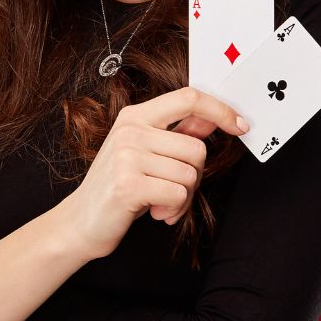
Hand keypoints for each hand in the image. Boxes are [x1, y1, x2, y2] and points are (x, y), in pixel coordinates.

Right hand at [54, 87, 249, 261]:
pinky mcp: (128, 184)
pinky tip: (155, 212)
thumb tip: (211, 117)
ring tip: (160, 203)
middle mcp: (130, 130)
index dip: (221, 109)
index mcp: (134, 116)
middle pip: (197, 147)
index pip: (188, 98)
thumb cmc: (117, 187)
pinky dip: (173, 210)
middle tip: (173, 190)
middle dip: (195, 176)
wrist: (80, 222)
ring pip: (189, 174)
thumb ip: (176, 134)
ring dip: (183, 198)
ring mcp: (127, 156)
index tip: (241, 126)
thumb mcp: (144, 153)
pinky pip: (177, 195)